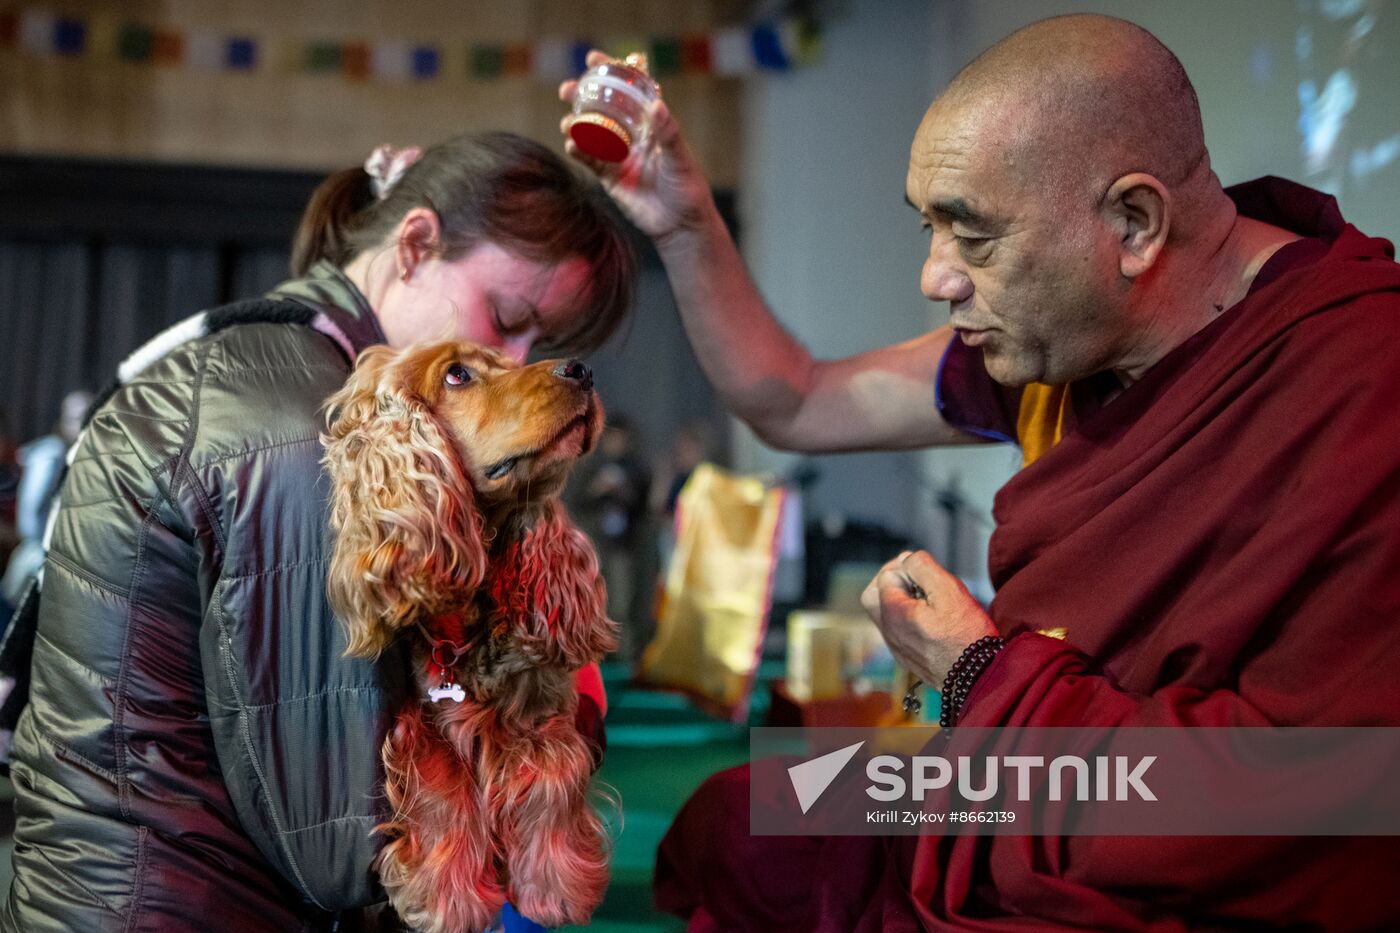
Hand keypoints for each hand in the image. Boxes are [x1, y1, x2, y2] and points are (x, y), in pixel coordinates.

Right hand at [558, 50, 715, 242]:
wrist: (679, 225)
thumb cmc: (687, 188)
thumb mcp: (680, 158)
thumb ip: (668, 133)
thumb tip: (657, 105)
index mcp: (650, 124)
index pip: (627, 91)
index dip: (610, 73)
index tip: (592, 59)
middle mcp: (631, 135)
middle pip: (602, 109)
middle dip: (582, 96)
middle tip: (567, 89)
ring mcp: (618, 155)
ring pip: (590, 133)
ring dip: (575, 124)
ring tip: (567, 121)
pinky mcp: (609, 177)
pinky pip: (589, 160)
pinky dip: (579, 151)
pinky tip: (572, 145)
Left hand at [860, 550, 998, 685]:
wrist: (980, 678)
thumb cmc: (966, 635)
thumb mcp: (948, 589)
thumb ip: (922, 567)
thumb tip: (906, 559)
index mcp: (893, 614)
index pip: (885, 576)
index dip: (905, 567)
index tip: (927, 573)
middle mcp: (889, 633)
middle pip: (873, 597)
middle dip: (892, 582)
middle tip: (918, 581)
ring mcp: (898, 649)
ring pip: (886, 615)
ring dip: (901, 601)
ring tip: (930, 601)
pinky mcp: (909, 659)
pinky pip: (898, 632)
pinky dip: (908, 619)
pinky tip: (933, 620)